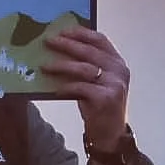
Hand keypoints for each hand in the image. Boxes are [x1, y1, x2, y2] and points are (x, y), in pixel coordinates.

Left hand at [40, 26, 129, 151]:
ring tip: (45, 66)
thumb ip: (87, 66)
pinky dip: (66, 87)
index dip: (81, 33)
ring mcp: (115, 84)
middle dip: (67, 45)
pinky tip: (55, 89)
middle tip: (49, 41)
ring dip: (62, 65)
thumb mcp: (96, 82)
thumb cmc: (99, 106)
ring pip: (84, 68)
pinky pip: (80, 87)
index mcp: (118, 63)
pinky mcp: (106, 98)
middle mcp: (119, 71)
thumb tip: (60, 49)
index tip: (63, 30)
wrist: (110, 135)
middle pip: (90, 51)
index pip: (100, 40)